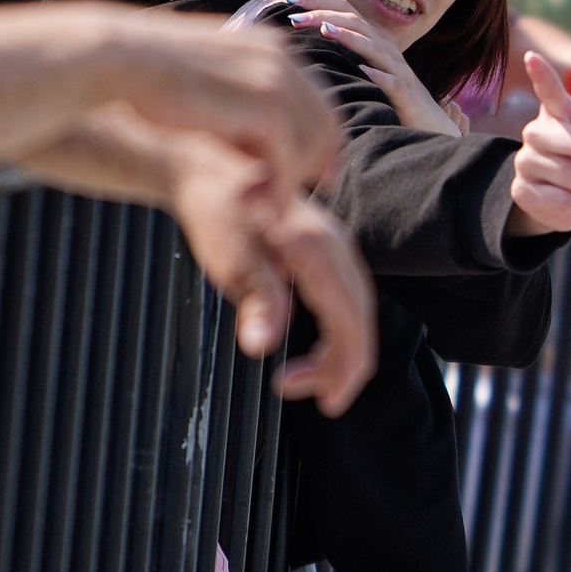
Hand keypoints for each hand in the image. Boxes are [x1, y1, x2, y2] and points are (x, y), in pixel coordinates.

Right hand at [118, 14, 341, 195]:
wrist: (126, 61)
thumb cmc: (151, 73)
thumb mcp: (209, 76)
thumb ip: (238, 95)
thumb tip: (253, 128)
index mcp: (271, 46)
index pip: (317, 97)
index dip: (323, 137)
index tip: (318, 170)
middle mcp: (282, 59)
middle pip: (323, 122)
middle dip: (318, 162)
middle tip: (311, 194)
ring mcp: (277, 81)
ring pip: (308, 144)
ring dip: (294, 180)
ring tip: (274, 208)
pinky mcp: (265, 106)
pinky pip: (288, 158)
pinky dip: (281, 189)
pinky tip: (266, 211)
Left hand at [162, 142, 375, 412]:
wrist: (209, 168)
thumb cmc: (217, 211)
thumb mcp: (230, 260)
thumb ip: (255, 301)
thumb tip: (261, 346)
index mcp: (319, 252)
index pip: (352, 323)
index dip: (345, 369)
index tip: (329, 403)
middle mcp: (337, 247)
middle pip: (362, 320)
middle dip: (343, 367)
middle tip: (316, 400)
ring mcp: (334, 245)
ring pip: (356, 310)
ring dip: (337, 351)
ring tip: (299, 378)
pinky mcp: (323, 247)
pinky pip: (343, 296)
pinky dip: (333, 329)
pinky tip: (307, 343)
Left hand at [279, 0, 462, 136]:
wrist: (428, 124)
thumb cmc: (389, 99)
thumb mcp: (362, 72)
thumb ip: (340, 56)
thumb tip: (302, 44)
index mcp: (374, 43)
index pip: (346, 12)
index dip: (318, 3)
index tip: (288, 2)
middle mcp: (387, 51)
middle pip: (356, 22)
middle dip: (324, 14)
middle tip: (295, 16)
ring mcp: (398, 72)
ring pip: (375, 47)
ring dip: (350, 37)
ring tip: (325, 30)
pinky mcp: (407, 95)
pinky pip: (394, 83)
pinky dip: (379, 75)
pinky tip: (363, 70)